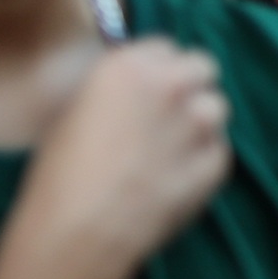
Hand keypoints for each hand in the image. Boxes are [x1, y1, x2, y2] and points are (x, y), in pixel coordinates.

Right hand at [3, 40, 234, 278]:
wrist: (79, 231)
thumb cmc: (58, 174)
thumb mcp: (75, 112)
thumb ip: (116, 91)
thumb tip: (136, 94)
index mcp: (130, 66)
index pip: (164, 47)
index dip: (157, 69)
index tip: (148, 89)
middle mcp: (173, 85)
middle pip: (203, 67)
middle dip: (189, 86)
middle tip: (168, 115)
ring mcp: (201, 124)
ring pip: (217, 108)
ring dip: (200, 122)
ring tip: (170, 153)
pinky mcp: (218, 162)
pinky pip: (219, 150)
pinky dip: (204, 160)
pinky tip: (174, 181)